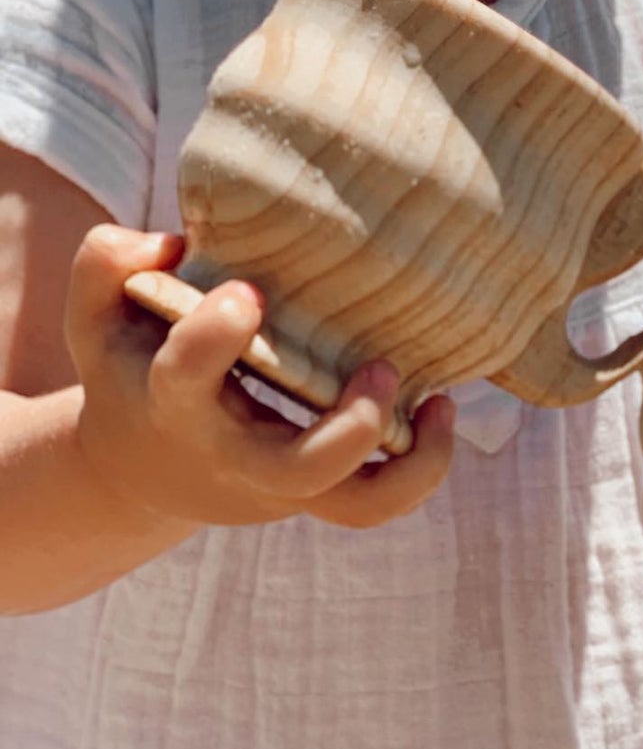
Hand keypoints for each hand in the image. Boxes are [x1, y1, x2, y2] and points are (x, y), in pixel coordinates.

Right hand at [68, 226, 455, 533]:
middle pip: (296, 471)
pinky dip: (420, 468)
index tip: (245, 290)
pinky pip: (377, 502)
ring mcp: (280, 480)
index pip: (187, 380)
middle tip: (381, 369)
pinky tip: (438, 408)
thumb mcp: (99, 313)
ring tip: (436, 401)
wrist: (138, 465)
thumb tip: (172, 242)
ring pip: (354, 506)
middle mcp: (232, 454)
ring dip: (410, 464)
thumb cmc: (133, 367)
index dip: (214, 338)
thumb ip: (107, 263)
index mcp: (173, 404)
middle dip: (348, 429)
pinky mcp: (317, 489)